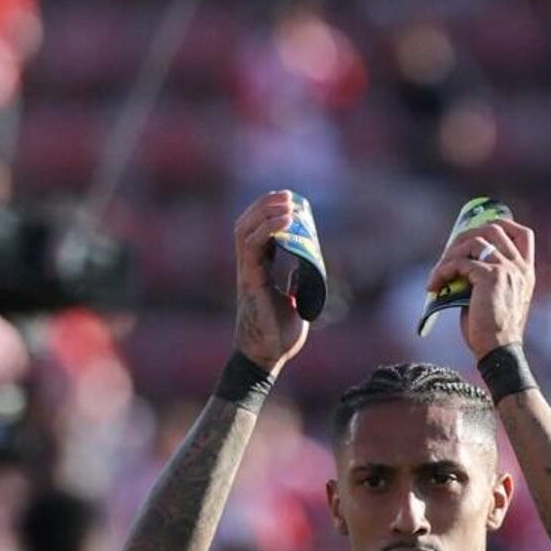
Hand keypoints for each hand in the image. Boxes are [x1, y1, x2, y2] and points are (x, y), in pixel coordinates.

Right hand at [233, 192, 312, 371]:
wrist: (267, 356)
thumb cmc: (279, 334)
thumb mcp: (295, 302)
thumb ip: (297, 284)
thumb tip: (305, 269)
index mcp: (258, 270)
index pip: (258, 232)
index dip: (270, 214)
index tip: (290, 202)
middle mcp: (248, 266)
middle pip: (247, 224)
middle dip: (265, 205)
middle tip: (288, 195)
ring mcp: (246, 271)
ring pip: (246, 230)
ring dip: (265, 212)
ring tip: (287, 202)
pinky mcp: (249, 279)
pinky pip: (253, 246)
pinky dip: (268, 229)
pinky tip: (286, 220)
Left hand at [432, 214, 536, 356]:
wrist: (498, 351)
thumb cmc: (492, 329)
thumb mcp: (496, 297)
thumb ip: (487, 275)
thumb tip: (459, 259)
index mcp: (526, 272)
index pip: (523, 234)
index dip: (501, 225)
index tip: (478, 233)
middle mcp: (520, 268)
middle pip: (493, 229)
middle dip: (465, 236)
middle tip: (448, 255)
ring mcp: (508, 270)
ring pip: (474, 242)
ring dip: (449, 254)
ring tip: (439, 273)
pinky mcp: (491, 276)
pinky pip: (460, 263)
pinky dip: (442, 272)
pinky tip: (434, 286)